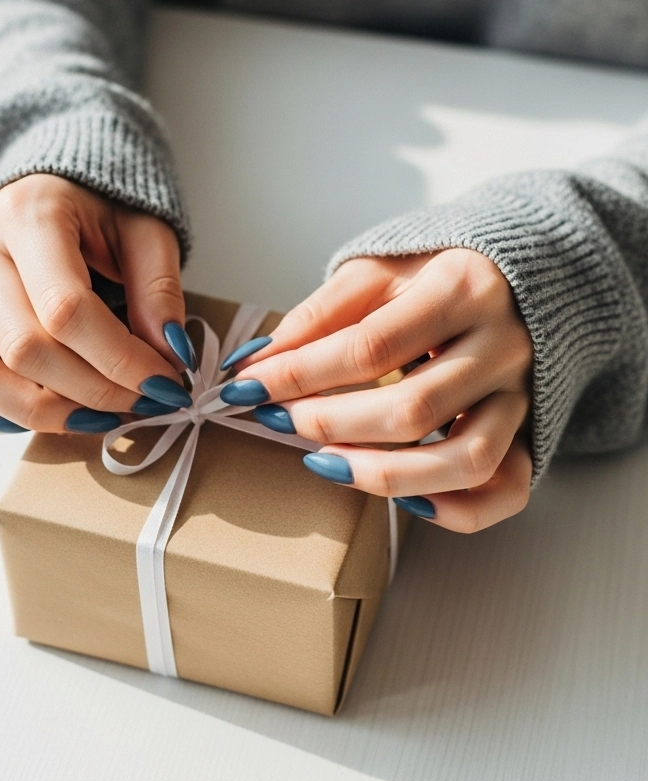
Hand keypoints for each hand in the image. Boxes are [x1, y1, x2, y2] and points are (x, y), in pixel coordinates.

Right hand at [0, 175, 193, 434]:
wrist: (58, 190)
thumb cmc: (105, 209)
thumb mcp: (148, 229)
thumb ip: (159, 288)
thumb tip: (169, 355)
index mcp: (29, 215)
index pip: (65, 308)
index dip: (120, 359)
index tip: (165, 383)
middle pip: (21, 347)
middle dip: (91, 390)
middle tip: (144, 401)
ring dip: (38, 412)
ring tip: (97, 416)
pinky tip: (45, 415)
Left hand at [224, 251, 532, 532]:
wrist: (521, 273)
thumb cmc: (438, 273)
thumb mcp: (378, 270)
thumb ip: (321, 314)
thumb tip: (258, 363)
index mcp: (462, 288)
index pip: (370, 347)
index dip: (299, 375)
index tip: (248, 388)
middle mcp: (503, 345)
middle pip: (413, 408)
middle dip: (330, 424)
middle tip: (280, 421)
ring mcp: (523, 395)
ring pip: (465, 460)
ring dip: (385, 476)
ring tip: (327, 464)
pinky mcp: (532, 431)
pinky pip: (507, 490)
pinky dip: (458, 510)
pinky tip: (407, 501)